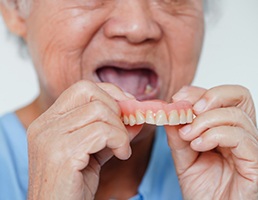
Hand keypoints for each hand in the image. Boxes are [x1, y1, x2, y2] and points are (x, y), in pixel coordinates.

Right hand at [27, 80, 140, 199]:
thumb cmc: (73, 185)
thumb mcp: (94, 152)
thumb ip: (111, 131)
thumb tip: (135, 114)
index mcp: (49, 121)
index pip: (82, 88)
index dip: (110, 92)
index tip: (128, 106)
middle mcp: (45, 125)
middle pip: (89, 91)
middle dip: (116, 107)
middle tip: (124, 129)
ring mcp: (50, 138)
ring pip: (100, 111)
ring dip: (120, 130)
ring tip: (122, 148)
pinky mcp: (62, 153)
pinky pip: (102, 132)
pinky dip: (119, 141)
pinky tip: (121, 156)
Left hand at [165, 85, 257, 198]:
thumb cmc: (202, 189)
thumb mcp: (183, 157)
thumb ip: (177, 134)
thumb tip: (170, 110)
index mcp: (225, 128)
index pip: (222, 96)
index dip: (199, 92)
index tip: (177, 98)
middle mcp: (241, 133)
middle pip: (239, 96)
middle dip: (211, 96)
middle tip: (190, 109)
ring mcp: (250, 147)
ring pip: (236, 115)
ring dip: (205, 121)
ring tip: (188, 136)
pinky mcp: (255, 162)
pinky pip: (241, 137)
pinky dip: (215, 135)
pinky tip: (199, 145)